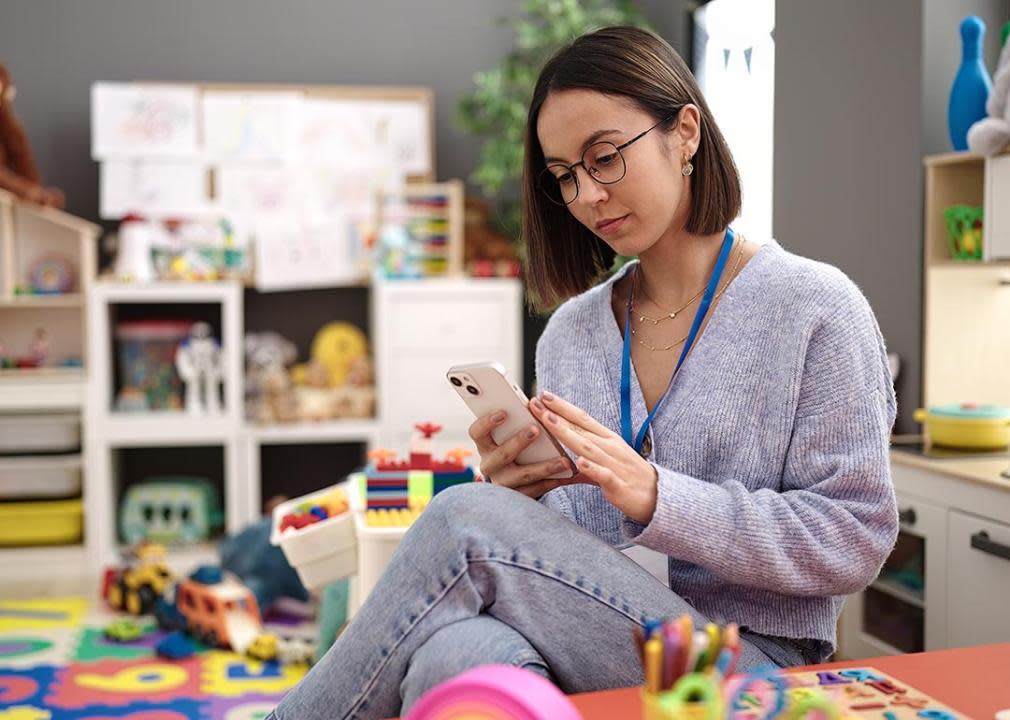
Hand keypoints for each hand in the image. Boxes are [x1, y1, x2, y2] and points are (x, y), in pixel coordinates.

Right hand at [468, 410, 578, 498]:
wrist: (516, 479)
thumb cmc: (517, 443)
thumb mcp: (511, 432)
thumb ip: (519, 420)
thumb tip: (537, 402)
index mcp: (485, 444)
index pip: (476, 432)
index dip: (486, 422)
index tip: (503, 413)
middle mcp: (489, 464)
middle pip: (501, 454)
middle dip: (519, 442)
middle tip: (536, 429)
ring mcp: (501, 482)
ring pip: (521, 475)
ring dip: (544, 467)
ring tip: (564, 460)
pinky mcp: (516, 496)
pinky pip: (534, 490)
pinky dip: (550, 482)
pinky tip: (565, 475)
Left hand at [528, 392, 658, 524]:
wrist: (658, 497)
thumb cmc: (628, 477)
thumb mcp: (605, 461)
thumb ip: (582, 457)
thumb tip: (560, 458)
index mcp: (607, 439)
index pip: (582, 418)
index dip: (562, 406)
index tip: (543, 395)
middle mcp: (609, 447)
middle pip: (579, 428)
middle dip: (556, 415)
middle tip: (535, 402)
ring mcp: (614, 464)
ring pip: (587, 447)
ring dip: (567, 433)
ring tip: (549, 421)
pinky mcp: (618, 485)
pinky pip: (604, 475)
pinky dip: (592, 468)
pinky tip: (579, 462)